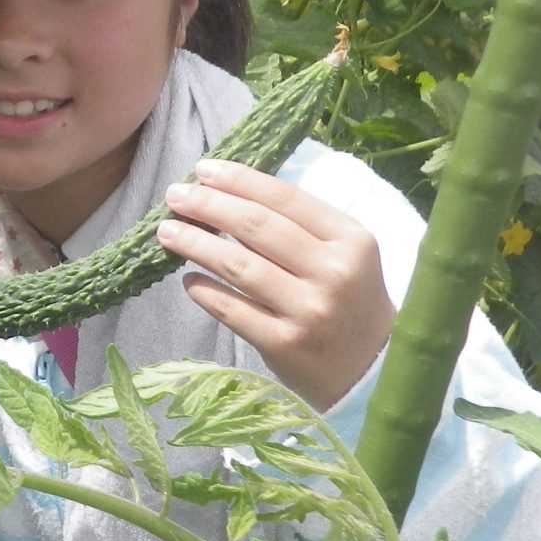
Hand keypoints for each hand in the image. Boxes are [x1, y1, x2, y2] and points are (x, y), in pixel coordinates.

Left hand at [157, 159, 391, 411]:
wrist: (373, 371)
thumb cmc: (350, 302)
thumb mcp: (343, 256)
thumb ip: (298, 227)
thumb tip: (228, 197)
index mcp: (351, 239)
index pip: (285, 198)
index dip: (239, 180)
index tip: (203, 169)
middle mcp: (333, 272)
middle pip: (257, 227)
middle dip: (209, 205)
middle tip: (175, 195)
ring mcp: (309, 310)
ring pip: (239, 265)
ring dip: (195, 244)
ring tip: (167, 231)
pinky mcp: (285, 345)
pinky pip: (232, 310)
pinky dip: (205, 291)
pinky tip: (188, 280)